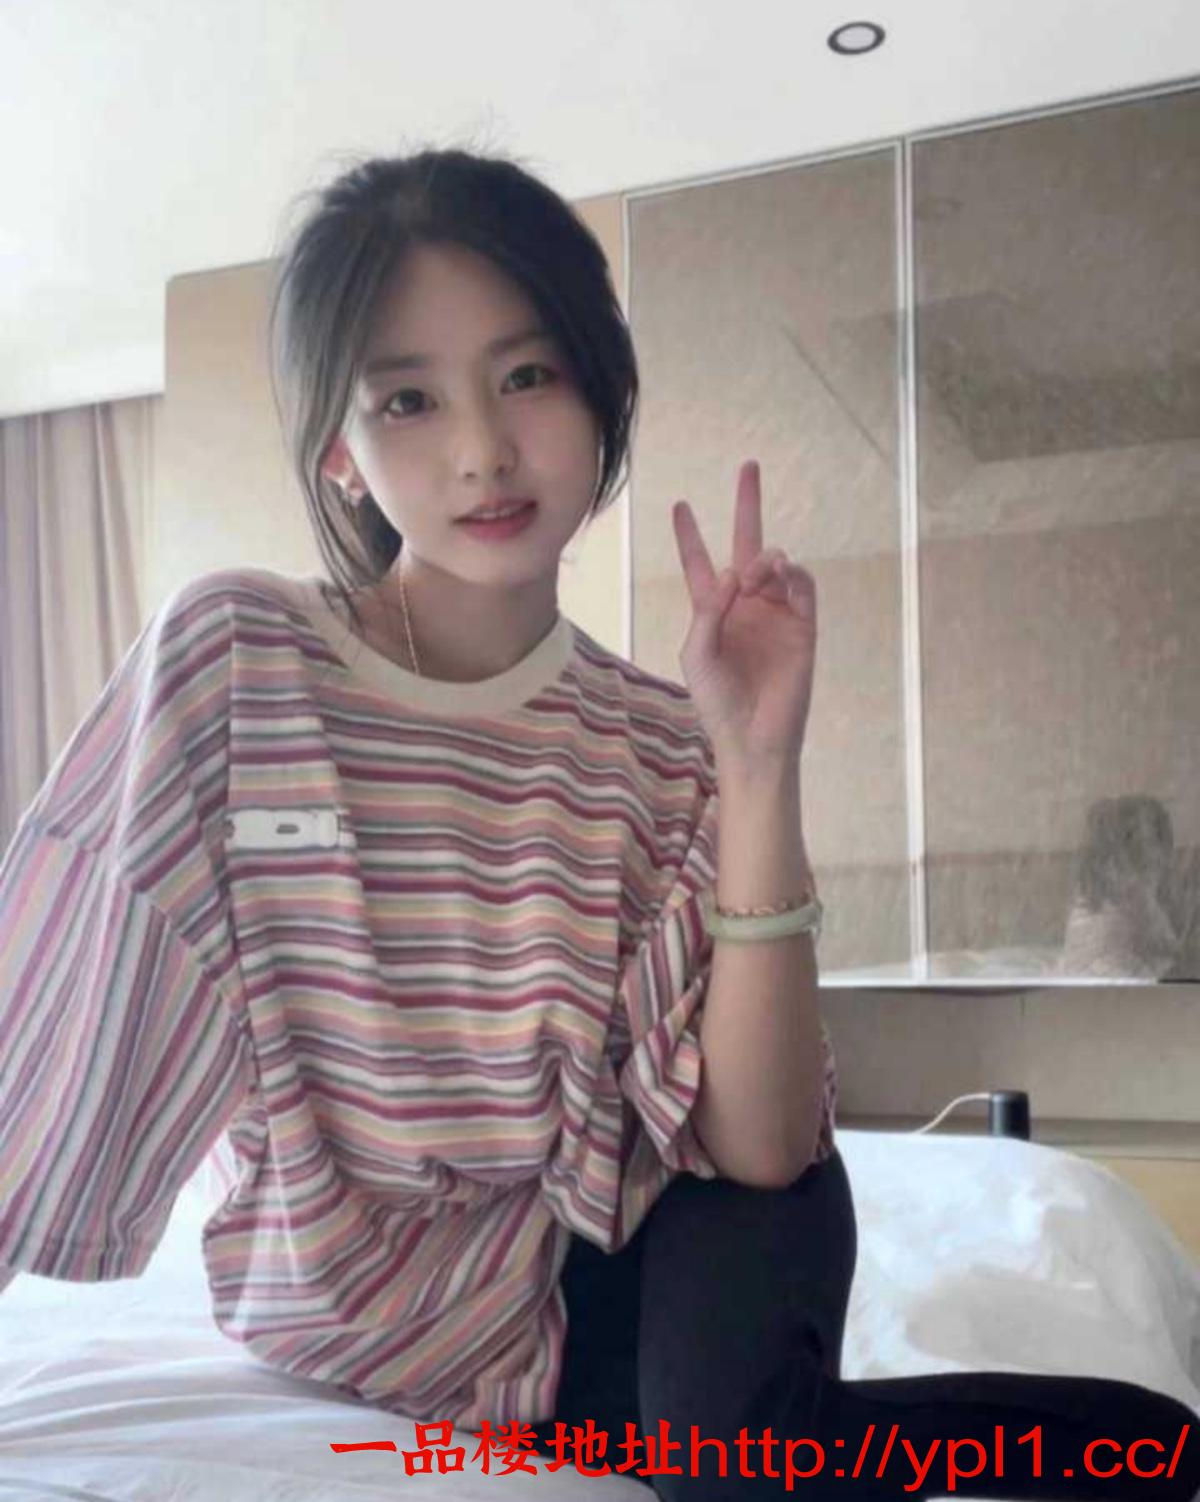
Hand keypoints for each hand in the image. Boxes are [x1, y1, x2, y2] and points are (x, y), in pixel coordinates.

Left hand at [671, 459, 815, 767]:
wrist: (754, 735)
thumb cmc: (717, 700)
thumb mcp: (697, 654)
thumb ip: (708, 610)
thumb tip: (734, 572)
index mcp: (712, 610)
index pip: (700, 563)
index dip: (690, 535)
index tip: (680, 505)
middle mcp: (745, 605)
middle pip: (745, 545)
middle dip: (747, 507)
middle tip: (749, 468)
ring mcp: (776, 613)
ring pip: (774, 565)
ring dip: (765, 560)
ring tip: (757, 575)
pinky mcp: (804, 626)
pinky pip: (802, 587)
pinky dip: (793, 575)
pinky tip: (779, 575)